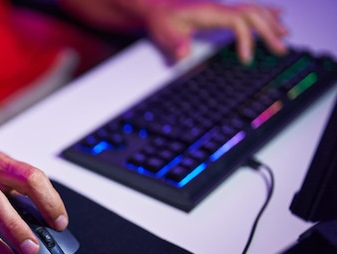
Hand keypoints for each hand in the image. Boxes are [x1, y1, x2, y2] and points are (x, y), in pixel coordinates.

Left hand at [59, 0, 287, 62]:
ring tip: (286, 34)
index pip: (237, 21)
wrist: (154, 8)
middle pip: (252, 14)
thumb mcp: (163, 33)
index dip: (246, 39)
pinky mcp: (220, 12)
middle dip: (269, 30)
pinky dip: (264, 13)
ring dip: (271, 22)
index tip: (247, 59)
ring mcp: (221, 8)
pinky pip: (248, 10)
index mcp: (209, 11)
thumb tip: (184, 53)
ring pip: (253, 10)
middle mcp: (219, 7)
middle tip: (281, 48)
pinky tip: (277, 15)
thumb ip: (174, 43)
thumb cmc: (160, 20)